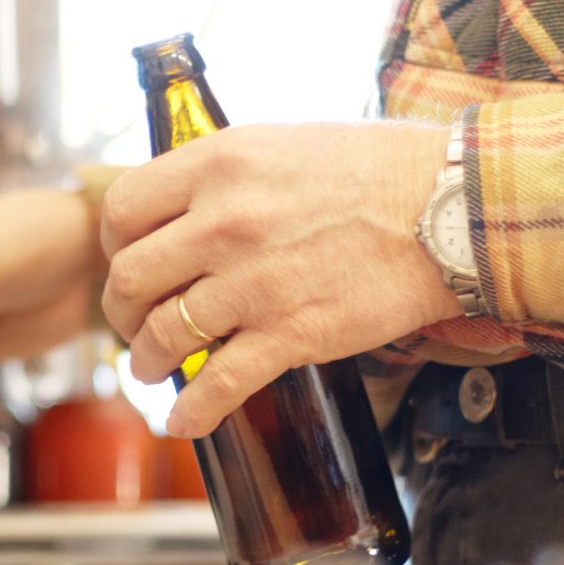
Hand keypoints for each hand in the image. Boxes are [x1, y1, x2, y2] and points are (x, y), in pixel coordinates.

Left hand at [99, 122, 461, 437]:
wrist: (450, 208)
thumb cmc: (378, 170)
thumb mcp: (281, 143)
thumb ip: (223, 174)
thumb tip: (184, 206)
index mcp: (216, 164)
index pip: (122, 211)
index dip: (113, 246)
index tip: (125, 262)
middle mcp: (223, 222)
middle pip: (130, 279)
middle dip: (121, 311)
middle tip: (134, 323)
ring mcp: (254, 282)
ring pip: (163, 336)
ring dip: (149, 362)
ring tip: (155, 369)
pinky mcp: (291, 334)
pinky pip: (218, 386)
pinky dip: (192, 412)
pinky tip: (185, 421)